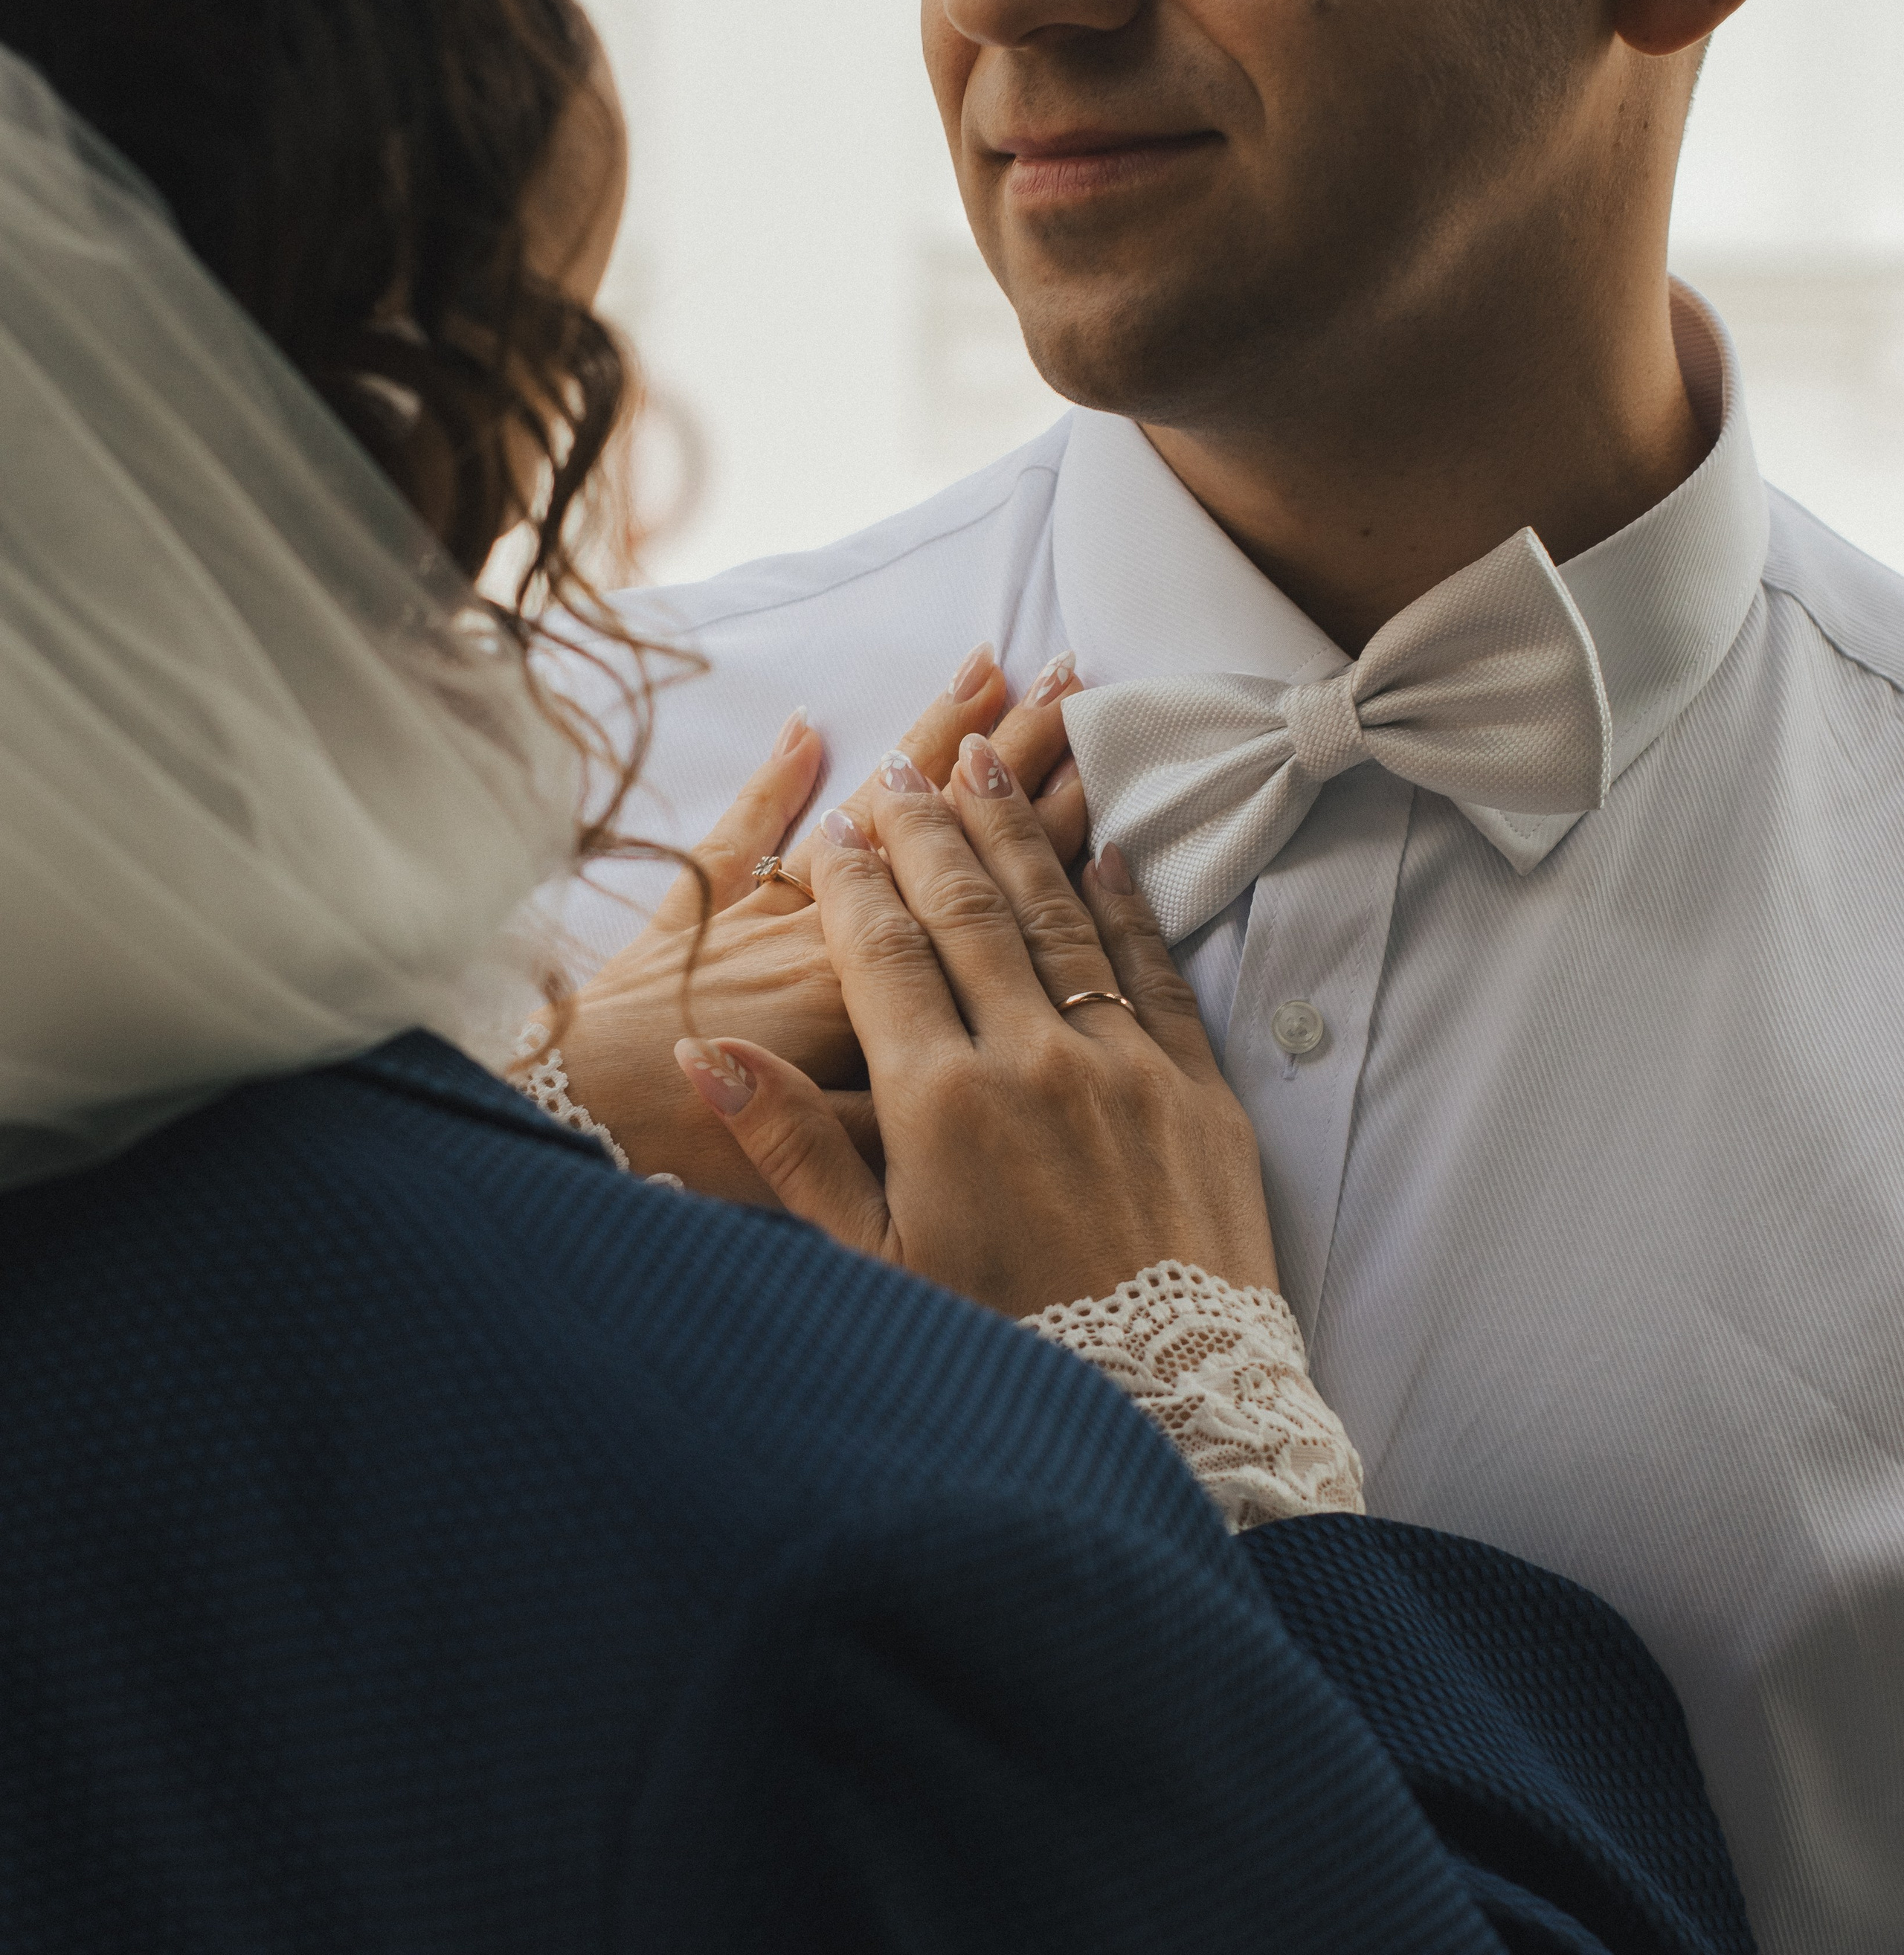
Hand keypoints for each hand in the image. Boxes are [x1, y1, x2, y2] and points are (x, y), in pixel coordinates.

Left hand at [547, 646, 1087, 1203]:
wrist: (568, 1119)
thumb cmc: (693, 1149)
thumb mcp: (823, 1156)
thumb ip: (910, 1109)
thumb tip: (999, 1069)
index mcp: (868, 992)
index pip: (979, 891)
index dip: (1042, 828)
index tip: (1096, 757)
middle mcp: (826, 927)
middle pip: (938, 825)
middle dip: (1010, 752)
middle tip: (1071, 679)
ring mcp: (760, 905)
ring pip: (863, 808)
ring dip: (925, 740)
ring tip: (984, 671)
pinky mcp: (692, 902)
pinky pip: (742, 829)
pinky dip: (773, 775)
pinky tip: (808, 723)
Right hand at [673, 734, 1277, 1318]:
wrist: (1165, 1407)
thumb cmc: (1003, 1345)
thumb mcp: (876, 1261)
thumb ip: (793, 1149)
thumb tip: (707, 1058)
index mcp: (941, 1101)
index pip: (885, 952)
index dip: (858, 882)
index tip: (841, 832)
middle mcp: (1033, 1060)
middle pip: (970, 909)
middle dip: (932, 826)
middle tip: (908, 766)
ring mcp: (1123, 1065)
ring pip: (1059, 916)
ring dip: (1018, 832)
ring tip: (987, 766)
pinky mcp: (1197, 1087)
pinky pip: (1155, 968)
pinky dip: (1126, 902)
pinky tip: (1104, 850)